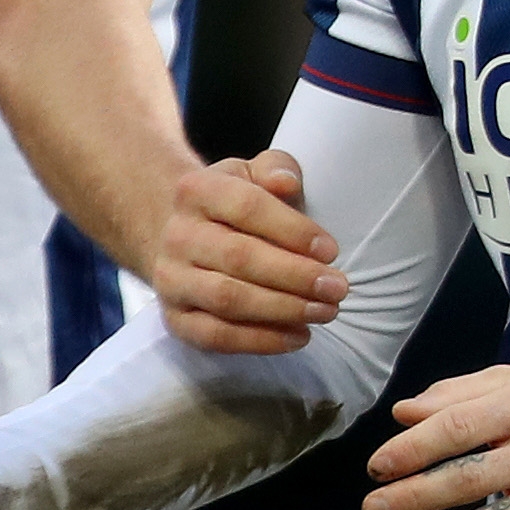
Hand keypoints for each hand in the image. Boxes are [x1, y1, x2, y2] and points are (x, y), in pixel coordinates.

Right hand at [159, 152, 348, 353]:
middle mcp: (178, 235)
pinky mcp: (176, 318)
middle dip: (296, 276)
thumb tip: (286, 182)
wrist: (183, 235)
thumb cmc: (235, 204)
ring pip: (228, 299)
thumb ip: (276, 168)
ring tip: (326, 311)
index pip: (248, 207)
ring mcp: (171, 279)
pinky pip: (215, 336)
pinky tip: (299, 336)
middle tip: (338, 288)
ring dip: (283, 310)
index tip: (332, 251)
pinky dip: (261, 341)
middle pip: (239, 257)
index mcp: (197, 190)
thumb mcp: (254, 173)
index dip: (293, 230)